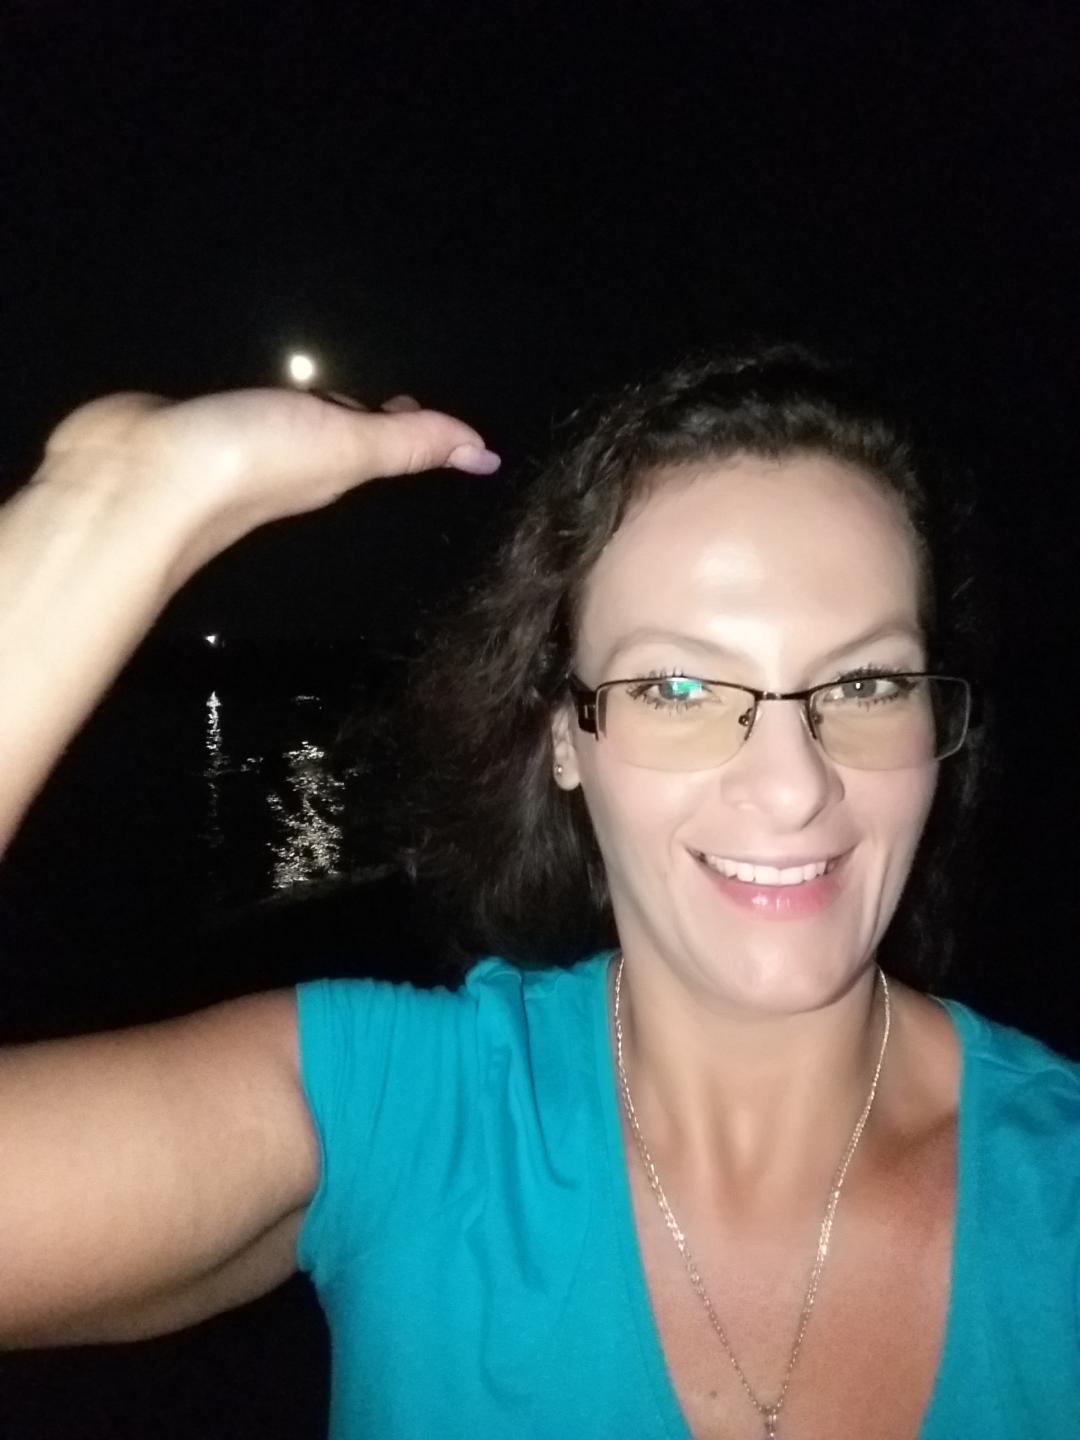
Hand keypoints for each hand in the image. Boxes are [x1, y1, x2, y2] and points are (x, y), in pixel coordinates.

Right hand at [38, 386, 500, 580]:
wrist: (137, 478)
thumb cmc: (247, 464)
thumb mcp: (346, 447)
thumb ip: (410, 445)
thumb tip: (487, 456)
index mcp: (333, 466)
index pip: (379, 441)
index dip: (401, 421)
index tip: (413, 402)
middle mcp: (291, 458)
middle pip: (334, 431)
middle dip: (358, 410)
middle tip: (381, 390)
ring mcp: (236, 444)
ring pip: (285, 419)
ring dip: (305, 402)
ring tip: (319, 379)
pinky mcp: (189, 427)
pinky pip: (232, 407)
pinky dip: (249, 392)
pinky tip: (241, 379)